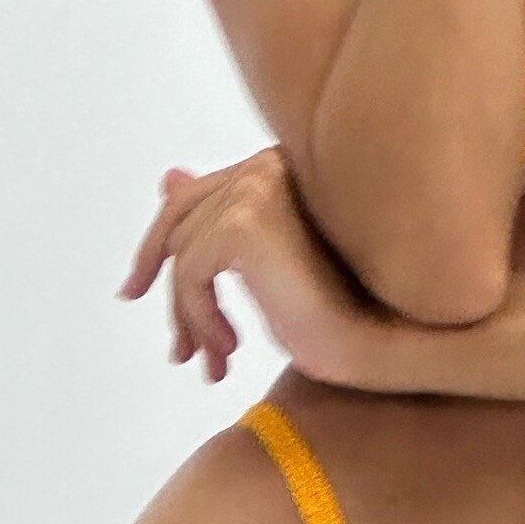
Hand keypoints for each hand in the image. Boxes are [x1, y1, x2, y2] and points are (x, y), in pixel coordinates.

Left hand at [117, 146, 390, 385]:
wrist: (387, 337)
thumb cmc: (348, 307)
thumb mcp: (270, 264)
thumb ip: (221, 220)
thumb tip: (168, 180)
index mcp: (283, 163)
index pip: (198, 192)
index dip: (159, 242)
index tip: (138, 289)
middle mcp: (269, 162)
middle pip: (179, 219)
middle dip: (166, 287)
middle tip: (177, 350)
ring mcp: (256, 188)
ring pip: (181, 255)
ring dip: (191, 318)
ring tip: (216, 361)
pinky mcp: (244, 223)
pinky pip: (189, 273)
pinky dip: (199, 319)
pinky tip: (230, 352)